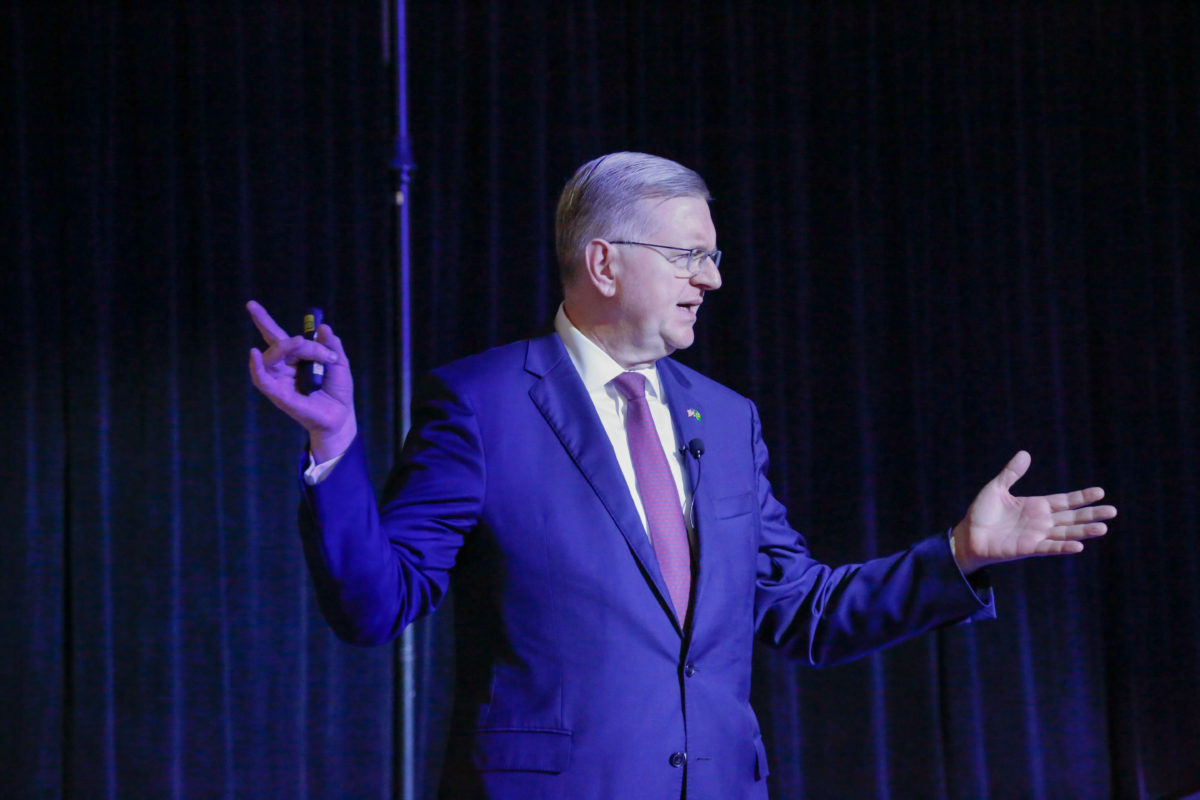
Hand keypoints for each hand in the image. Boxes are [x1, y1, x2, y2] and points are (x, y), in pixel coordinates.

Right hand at [246, 300, 356, 461]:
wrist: (341, 415)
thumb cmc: (338, 391)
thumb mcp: (340, 364)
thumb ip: (332, 346)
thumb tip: (323, 328)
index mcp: (296, 358)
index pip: (276, 336)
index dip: (263, 320)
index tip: (251, 305)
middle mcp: (284, 368)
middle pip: (280, 345)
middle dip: (298, 341)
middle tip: (316, 344)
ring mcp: (279, 381)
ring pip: (272, 357)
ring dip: (287, 347)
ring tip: (302, 343)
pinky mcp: (278, 395)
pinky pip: (262, 380)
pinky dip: (256, 367)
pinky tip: (253, 354)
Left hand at [951, 450, 1116, 573]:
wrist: (968, 535)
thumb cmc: (982, 513)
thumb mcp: (996, 488)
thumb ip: (1011, 473)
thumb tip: (1025, 453)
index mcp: (1036, 506)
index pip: (1065, 501)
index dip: (1082, 497)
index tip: (1101, 492)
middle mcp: (1041, 521)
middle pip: (1072, 517)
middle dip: (1091, 514)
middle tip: (1113, 511)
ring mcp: (1037, 536)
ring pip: (1066, 533)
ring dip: (1084, 531)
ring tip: (1103, 528)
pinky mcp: (1028, 548)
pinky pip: (1049, 547)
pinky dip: (1063, 547)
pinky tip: (1079, 545)